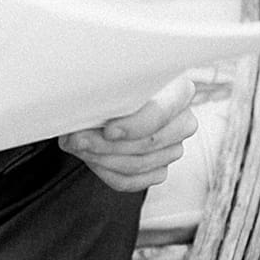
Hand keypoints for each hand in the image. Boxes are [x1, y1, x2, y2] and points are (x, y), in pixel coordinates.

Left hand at [59, 75, 197, 191]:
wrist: (110, 98)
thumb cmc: (111, 83)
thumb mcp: (107, 79)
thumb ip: (103, 91)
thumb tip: (85, 111)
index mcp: (178, 91)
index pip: (161, 113)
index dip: (134, 125)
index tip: (108, 131)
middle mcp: (182, 122)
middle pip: (148, 143)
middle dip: (107, 144)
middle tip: (77, 138)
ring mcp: (173, 149)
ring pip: (138, 164)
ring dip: (101, 157)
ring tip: (77, 144)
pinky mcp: (159, 169)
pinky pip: (132, 180)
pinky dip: (105, 171)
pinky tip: (89, 157)